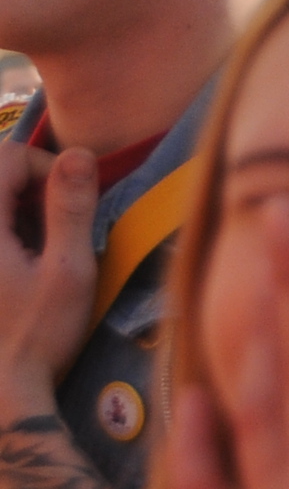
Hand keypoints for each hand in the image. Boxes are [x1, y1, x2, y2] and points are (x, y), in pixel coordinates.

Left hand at [0, 146, 99, 417]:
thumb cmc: (36, 335)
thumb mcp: (69, 271)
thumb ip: (72, 208)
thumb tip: (80, 153)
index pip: (7, 156)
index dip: (47, 166)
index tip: (75, 200)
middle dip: (33, 187)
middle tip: (61, 225)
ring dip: (20, 210)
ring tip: (44, 247)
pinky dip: (9, 233)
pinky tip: (22, 265)